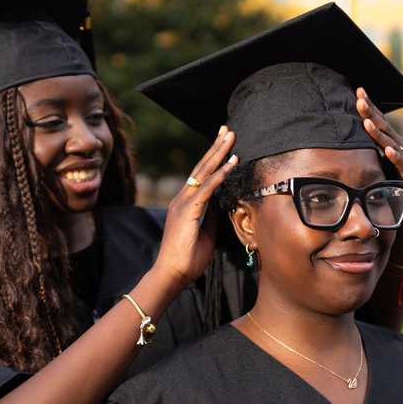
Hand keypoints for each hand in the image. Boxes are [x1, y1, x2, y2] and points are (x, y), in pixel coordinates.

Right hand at [153, 126, 237, 286]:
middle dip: (215, 147)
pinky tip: (230, 163)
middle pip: (201, 167)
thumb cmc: (188, 258)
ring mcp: (183, 203)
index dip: (213, 159)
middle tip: (226, 129)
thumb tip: (222, 204)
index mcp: (186, 204)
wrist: (171, 274)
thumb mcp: (206, 233)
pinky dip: (219, 175)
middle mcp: (182, 199)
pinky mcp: (187, 211)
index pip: (201, 176)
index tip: (225, 143)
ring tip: (230, 136)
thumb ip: (212, 216)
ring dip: (219, 154)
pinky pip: (206, 189)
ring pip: (203, 172)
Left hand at [356, 87, 402, 258]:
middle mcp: (400, 149)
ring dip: (380, 132)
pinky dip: (397, 157)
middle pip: (384, 127)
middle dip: (372, 112)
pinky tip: (388, 150)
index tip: (358, 91)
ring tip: (367, 122)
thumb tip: (335, 146)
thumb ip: (360, 156)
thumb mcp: (370, 169)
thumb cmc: (386, 190)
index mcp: (389, 145)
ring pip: (393, 143)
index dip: (369, 107)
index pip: (378, 122)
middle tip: (360, 98)